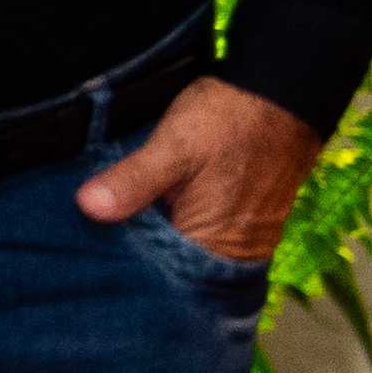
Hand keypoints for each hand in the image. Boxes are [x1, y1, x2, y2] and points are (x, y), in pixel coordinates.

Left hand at [81, 73, 317, 265]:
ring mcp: (247, 238)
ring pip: (191, 252)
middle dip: (139, 256)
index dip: (124, 268)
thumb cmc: (230, 120)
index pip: (161, 278)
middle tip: (93, 240)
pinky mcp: (250, 221)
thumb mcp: (173, 146)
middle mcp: (237, 252)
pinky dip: (180, 227)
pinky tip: (151, 213)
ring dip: (159, 241)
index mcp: (216, 245)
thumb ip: (133, 181)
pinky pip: (207, 236)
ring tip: (116, 226)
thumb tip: (89, 208)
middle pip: (177, 270)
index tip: (89, 255)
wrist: (282, 93)